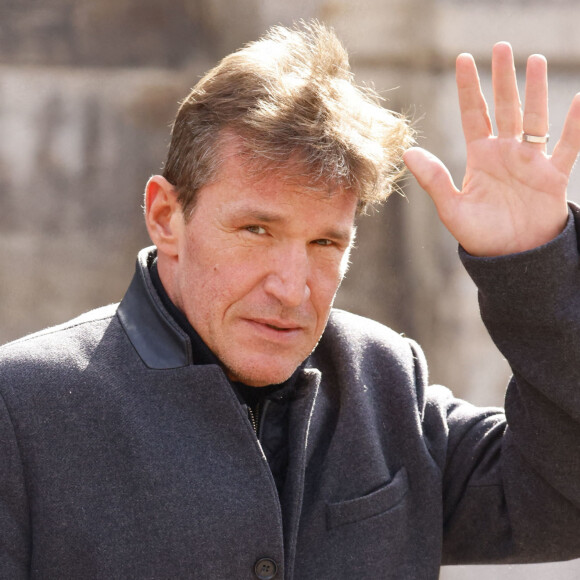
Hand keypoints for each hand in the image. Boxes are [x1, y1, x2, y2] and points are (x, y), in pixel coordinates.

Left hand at [404, 42, 579, 256]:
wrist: (511, 259)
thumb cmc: (480, 236)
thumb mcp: (452, 209)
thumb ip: (434, 179)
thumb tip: (408, 152)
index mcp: (480, 158)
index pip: (473, 115)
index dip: (469, 88)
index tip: (463, 59)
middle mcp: (505, 153)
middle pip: (504, 108)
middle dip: (502, 79)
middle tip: (501, 47)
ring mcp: (530, 162)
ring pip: (535, 119)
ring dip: (536, 91)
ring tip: (535, 60)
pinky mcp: (553, 176)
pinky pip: (568, 146)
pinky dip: (576, 124)